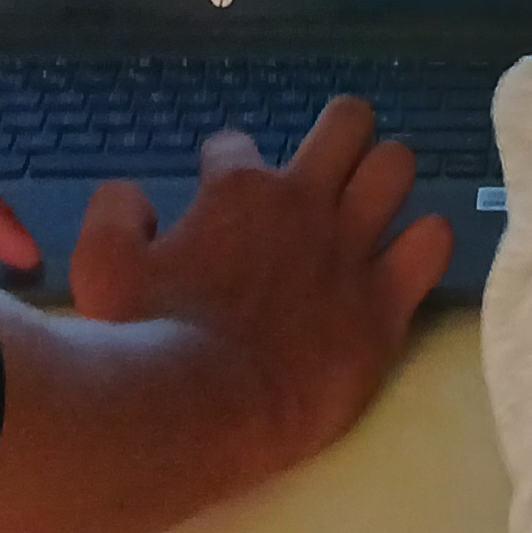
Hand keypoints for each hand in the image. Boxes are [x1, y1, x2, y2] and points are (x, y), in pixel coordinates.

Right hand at [69, 101, 453, 473]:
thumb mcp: (98, 267)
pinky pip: (432, 244)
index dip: (224, 166)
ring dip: (386, 177)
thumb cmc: (145, 339)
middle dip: (339, 134)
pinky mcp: (384, 303)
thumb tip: (133, 196)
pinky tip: (408, 258)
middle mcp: (302, 204)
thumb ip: (114, 215)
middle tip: (325, 168)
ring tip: (373, 204)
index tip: (218, 191)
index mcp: (236, 191)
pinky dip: (424, 242)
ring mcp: (350, 249)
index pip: (234, 147)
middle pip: (346, 123)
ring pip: (397, 167)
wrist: (202, 408)